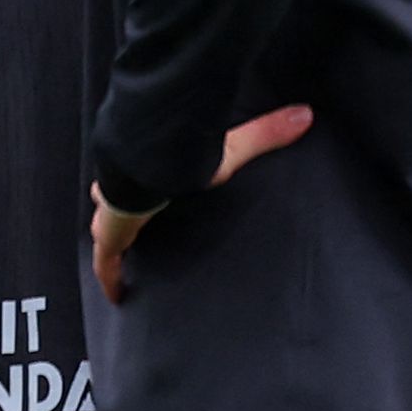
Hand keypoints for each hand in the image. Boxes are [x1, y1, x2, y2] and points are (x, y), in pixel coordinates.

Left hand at [88, 104, 313, 302]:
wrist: (142, 174)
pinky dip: (111, 279)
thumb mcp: (229, 150)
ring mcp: (111, 219)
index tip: (152, 198)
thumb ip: (264, 134)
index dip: (146, 189)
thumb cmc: (179, 160)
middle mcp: (123, 195)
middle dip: (125, 217)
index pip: (144, 180)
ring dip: (118, 245)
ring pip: (109, 234)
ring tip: (130, 263)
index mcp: (149, 174)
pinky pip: (107, 266)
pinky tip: (119, 296)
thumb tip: (304, 114)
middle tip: (139, 231)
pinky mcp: (109, 241)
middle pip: (119, 207)